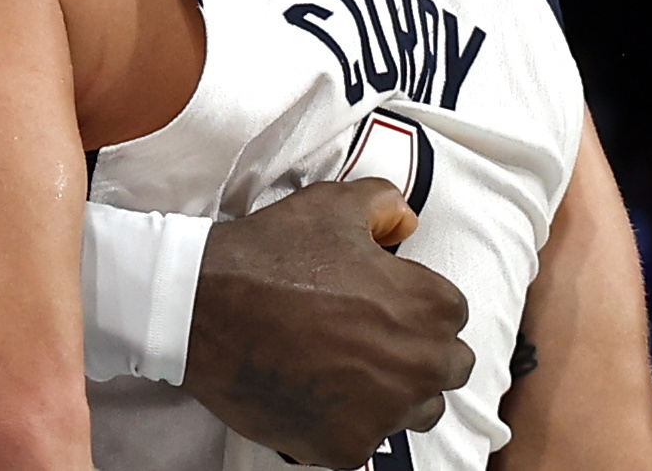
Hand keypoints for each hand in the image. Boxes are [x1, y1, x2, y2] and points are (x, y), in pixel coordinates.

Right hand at [182, 179, 473, 468]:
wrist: (200, 307)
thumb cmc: (270, 254)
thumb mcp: (330, 205)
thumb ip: (385, 205)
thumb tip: (406, 221)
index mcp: (429, 306)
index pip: (451, 314)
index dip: (413, 303)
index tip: (380, 301)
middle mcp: (421, 366)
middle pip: (445, 369)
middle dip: (416, 352)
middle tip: (365, 337)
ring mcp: (384, 413)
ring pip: (414, 412)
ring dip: (392, 393)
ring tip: (343, 369)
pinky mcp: (346, 447)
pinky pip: (364, 441)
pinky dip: (344, 422)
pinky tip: (312, 392)